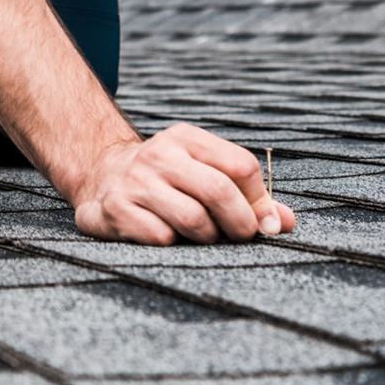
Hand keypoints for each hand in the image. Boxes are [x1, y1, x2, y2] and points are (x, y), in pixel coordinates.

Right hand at [65, 123, 295, 243]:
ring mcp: (136, 182)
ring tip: (203, 236)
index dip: (260, 200)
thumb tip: (284, 222)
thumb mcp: (202, 172)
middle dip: (240, 224)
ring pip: (194, 220)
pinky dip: (175, 245)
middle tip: (239, 236)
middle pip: (220, 192)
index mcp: (186, 139)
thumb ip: (246, 196)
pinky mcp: (117, 209)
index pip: (241, 166)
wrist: (99, 177)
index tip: (261, 221)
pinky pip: (163, 238)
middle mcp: (159, 155)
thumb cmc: (165, 180)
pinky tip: (168, 236)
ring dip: (208, 238)